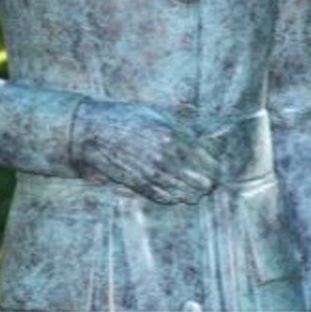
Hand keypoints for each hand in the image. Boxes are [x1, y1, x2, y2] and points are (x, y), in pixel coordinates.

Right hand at [69, 101, 219, 202]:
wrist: (93, 132)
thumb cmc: (127, 118)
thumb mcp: (158, 113)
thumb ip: (182, 122)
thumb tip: (205, 129)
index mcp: (172, 134)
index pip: (206, 157)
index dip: (215, 165)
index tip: (217, 167)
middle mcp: (164, 155)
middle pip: (200, 179)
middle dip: (207, 181)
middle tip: (209, 182)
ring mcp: (151, 172)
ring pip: (184, 192)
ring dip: (192, 193)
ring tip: (196, 192)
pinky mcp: (138, 184)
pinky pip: (164, 197)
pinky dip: (173, 197)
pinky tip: (177, 195)